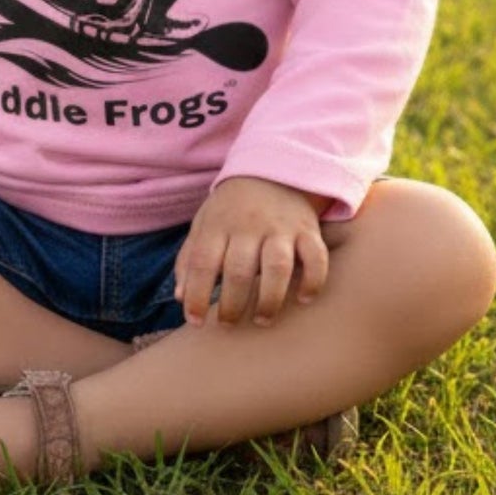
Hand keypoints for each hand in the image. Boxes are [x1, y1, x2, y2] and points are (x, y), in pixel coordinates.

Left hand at [174, 177, 328, 328]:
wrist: (270, 170)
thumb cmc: (231, 209)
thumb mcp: (204, 224)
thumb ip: (190, 259)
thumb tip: (180, 297)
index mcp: (218, 224)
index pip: (203, 262)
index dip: (196, 295)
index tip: (196, 321)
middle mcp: (249, 225)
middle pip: (239, 270)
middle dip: (232, 305)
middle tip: (229, 324)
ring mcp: (280, 227)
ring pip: (277, 266)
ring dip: (269, 299)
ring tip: (262, 320)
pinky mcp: (308, 229)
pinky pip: (315, 257)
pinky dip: (312, 280)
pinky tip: (303, 299)